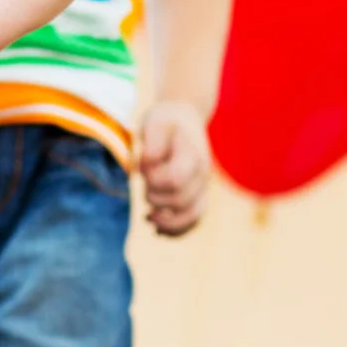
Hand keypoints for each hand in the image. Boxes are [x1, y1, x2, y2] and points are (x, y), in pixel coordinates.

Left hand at [137, 101, 210, 235]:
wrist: (186, 116)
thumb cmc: (166, 119)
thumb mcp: (154, 121)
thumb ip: (150, 143)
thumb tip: (146, 169)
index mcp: (192, 155)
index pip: (175, 179)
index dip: (155, 179)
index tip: (144, 168)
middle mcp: (202, 173)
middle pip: (180, 200)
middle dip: (155, 197)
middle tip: (144, 183)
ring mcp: (203, 186)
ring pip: (192, 216)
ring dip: (167, 221)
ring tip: (148, 217)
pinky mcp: (199, 195)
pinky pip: (193, 220)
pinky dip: (176, 229)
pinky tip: (157, 228)